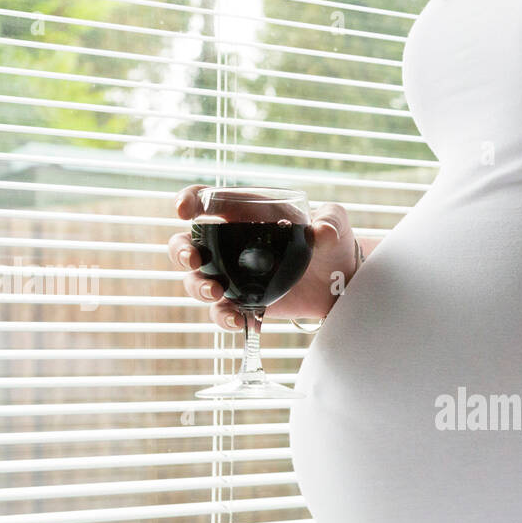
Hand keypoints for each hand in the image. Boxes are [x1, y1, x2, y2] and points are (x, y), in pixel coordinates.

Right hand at [166, 184, 361, 331]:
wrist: (341, 281)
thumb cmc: (331, 241)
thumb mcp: (335, 224)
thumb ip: (330, 223)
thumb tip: (322, 233)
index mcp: (243, 212)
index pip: (205, 200)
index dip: (188, 201)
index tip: (183, 211)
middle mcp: (229, 243)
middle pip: (186, 244)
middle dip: (180, 252)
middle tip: (194, 261)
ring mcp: (232, 275)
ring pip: (196, 281)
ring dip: (198, 288)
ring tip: (217, 295)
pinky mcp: (243, 302)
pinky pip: (222, 312)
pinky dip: (225, 318)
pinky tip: (242, 322)